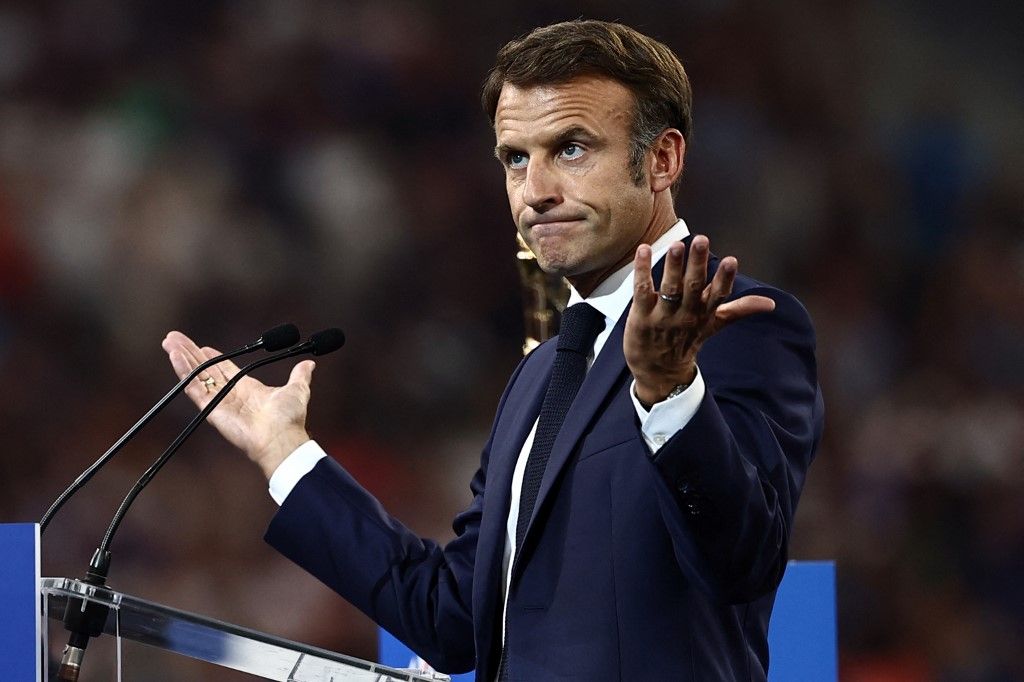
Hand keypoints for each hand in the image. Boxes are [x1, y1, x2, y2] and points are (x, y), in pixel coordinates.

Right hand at [162, 331, 315, 478]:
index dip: (213, 358)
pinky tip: (174, 356)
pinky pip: (194, 387)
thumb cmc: (289, 419)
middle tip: (175, 339)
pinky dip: (184, 371)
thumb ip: (300, 376)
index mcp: (247, 388)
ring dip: (182, 357)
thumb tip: (309, 364)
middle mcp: (230, 394)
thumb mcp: (297, 390)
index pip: (225, 369)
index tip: (202, 347)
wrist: (281, 437)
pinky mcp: (211, 408)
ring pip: (196, 375)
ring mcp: (219, 401)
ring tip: (170, 342)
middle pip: (205, 369)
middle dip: (190, 353)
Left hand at [625, 235, 775, 407]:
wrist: (658, 371)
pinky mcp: (641, 316)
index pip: (718, 295)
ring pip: (669, 289)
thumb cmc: (685, 341)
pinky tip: (644, 250)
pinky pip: (642, 291)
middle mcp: (685, 315)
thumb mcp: (714, 324)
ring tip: (677, 245)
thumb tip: (771, 303)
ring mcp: (662, 317)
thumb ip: (740, 309)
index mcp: (704, 314)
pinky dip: (642, 270)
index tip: (732, 261)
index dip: (725, 278)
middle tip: (701, 241)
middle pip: (693, 287)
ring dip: (674, 266)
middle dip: (698, 264)